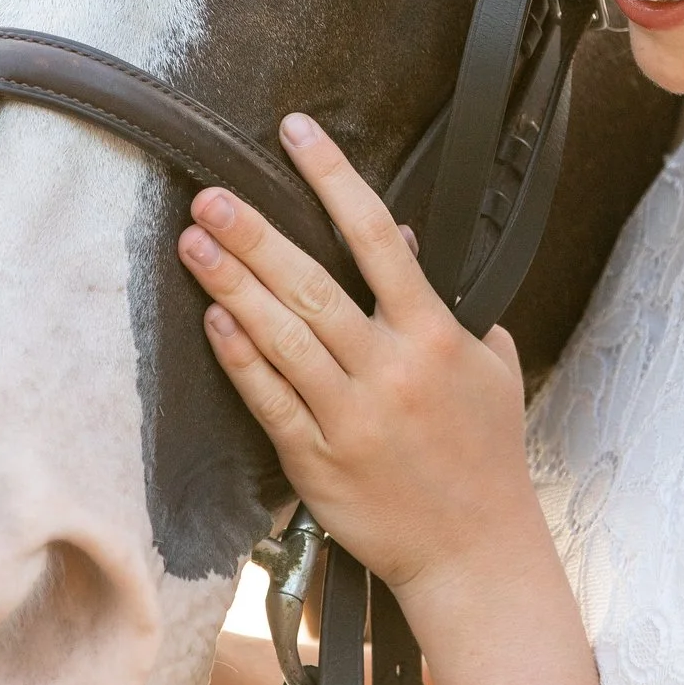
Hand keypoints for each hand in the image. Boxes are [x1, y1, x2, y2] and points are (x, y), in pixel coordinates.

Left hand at [177, 113, 540, 598]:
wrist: (476, 551)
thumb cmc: (486, 455)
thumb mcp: (491, 368)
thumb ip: (449, 307)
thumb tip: (405, 245)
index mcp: (434, 336)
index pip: (377, 237)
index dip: (333, 179)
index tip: (297, 134)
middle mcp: (389, 370)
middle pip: (311, 284)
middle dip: (256, 233)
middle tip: (210, 192)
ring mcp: (351, 417)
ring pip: (282, 337)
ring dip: (232, 285)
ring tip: (193, 242)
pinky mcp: (318, 461)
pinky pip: (270, 400)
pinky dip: (240, 357)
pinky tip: (212, 320)